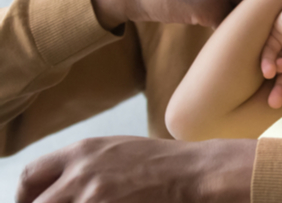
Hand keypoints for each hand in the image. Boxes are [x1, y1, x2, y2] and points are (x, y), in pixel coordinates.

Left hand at [16, 136, 255, 202]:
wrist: (191, 171)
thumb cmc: (160, 161)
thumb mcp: (115, 150)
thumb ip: (82, 163)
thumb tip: (59, 185)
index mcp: (81, 150)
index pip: (30, 175)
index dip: (24, 196)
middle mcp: (80, 171)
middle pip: (37, 202)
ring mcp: (93, 194)